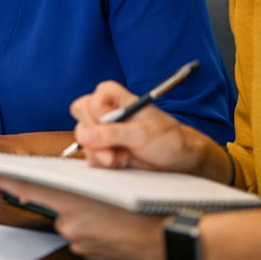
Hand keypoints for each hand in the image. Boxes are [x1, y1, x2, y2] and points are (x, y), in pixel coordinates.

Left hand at [0, 173, 168, 259]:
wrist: (173, 237)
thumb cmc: (147, 201)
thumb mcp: (113, 179)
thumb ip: (81, 179)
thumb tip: (62, 179)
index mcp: (71, 197)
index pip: (25, 185)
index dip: (0, 177)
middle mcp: (69, 221)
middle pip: (51, 201)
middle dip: (62, 193)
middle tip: (81, 187)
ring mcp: (78, 240)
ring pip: (69, 217)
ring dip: (83, 210)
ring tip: (112, 207)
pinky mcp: (88, 253)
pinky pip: (81, 233)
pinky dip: (92, 226)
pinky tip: (114, 222)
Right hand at [70, 80, 218, 176]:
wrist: (178, 158)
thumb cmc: (166, 138)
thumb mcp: (141, 134)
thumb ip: (111, 133)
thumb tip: (84, 134)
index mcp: (112, 97)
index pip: (90, 103)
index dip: (98, 117)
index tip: (113, 125)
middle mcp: (104, 112)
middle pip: (82, 122)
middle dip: (95, 139)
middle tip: (113, 150)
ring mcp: (102, 131)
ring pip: (84, 142)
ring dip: (101, 153)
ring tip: (122, 157)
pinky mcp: (103, 149)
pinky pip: (90, 156)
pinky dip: (104, 162)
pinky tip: (121, 161)